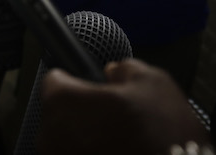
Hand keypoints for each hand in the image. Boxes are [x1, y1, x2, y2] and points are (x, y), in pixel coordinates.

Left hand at [37, 59, 209, 154]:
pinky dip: (93, 153)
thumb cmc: (163, 133)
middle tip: (111, 116)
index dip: (76, 81)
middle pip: (59, 113)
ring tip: (118, 140)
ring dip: (86, 137)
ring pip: (67, 140)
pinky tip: (118, 152)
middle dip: (81, 112)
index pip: (55, 82)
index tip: (91, 87)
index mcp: (65, 102)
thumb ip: (124, 70)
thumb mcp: (152, 82)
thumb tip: (113, 72)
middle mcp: (52, 136)